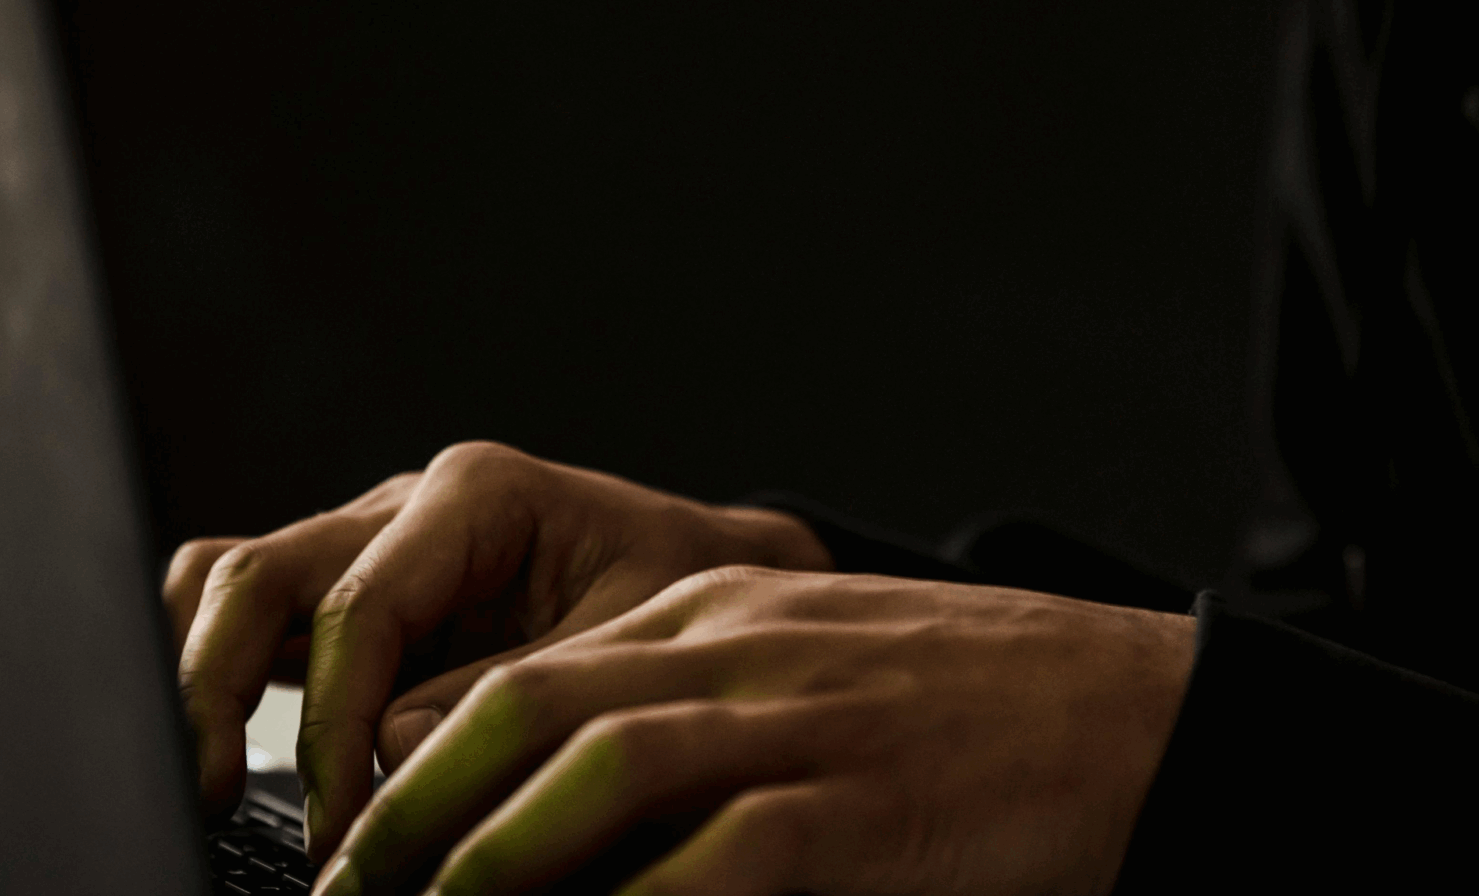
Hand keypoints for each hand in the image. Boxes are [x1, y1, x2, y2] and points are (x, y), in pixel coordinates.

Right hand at [160, 443, 831, 844]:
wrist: (721, 575)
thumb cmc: (684, 596)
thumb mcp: (626, 642)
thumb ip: (508, 692)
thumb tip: (387, 747)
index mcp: (478, 494)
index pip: (358, 608)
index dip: (331, 727)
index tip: (341, 827)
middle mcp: (407, 505)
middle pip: (255, 575)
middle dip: (214, 690)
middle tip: (205, 795)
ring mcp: (371, 543)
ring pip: (230, 581)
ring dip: (203, 676)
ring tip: (202, 779)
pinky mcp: (356, 593)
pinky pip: (260, 613)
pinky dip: (228, 674)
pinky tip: (237, 754)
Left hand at [311, 566, 1196, 895]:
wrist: (1130, 711)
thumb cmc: (962, 707)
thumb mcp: (807, 670)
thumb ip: (690, 707)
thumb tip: (556, 805)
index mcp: (718, 611)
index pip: (524, 673)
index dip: (414, 764)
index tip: (352, 846)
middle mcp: (741, 649)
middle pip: (529, 707)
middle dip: (414, 812)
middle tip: (348, 892)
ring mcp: (804, 722)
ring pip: (600, 769)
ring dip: (488, 860)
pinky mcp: (866, 807)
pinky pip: (721, 861)